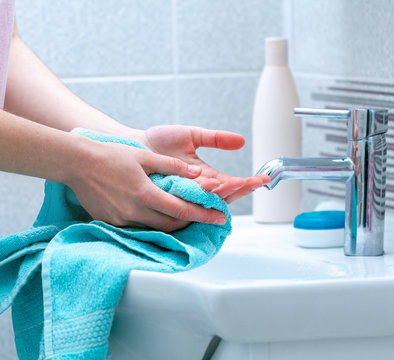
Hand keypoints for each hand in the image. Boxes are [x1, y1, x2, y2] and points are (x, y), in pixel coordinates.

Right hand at [65, 139, 226, 231]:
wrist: (77, 163)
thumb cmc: (111, 155)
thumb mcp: (145, 156)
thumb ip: (172, 166)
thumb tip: (197, 173)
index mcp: (145, 193)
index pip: (182, 210)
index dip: (204, 214)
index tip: (221, 218)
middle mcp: (135, 211)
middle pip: (173, 224)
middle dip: (193, 222)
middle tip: (208, 217)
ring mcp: (122, 220)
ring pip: (156, 228)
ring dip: (174, 225)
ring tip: (187, 217)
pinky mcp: (111, 222)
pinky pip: (139, 228)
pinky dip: (153, 224)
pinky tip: (159, 216)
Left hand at [143, 125, 269, 202]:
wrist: (131, 145)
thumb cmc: (159, 142)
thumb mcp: (192, 136)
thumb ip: (215, 139)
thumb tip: (241, 141)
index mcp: (204, 176)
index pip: (230, 184)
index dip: (247, 183)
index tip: (262, 178)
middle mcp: (195, 189)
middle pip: (223, 195)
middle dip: (238, 189)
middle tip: (251, 182)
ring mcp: (182, 193)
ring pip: (206, 199)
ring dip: (221, 191)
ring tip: (236, 183)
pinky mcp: (166, 196)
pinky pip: (184, 198)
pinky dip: (198, 192)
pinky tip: (209, 187)